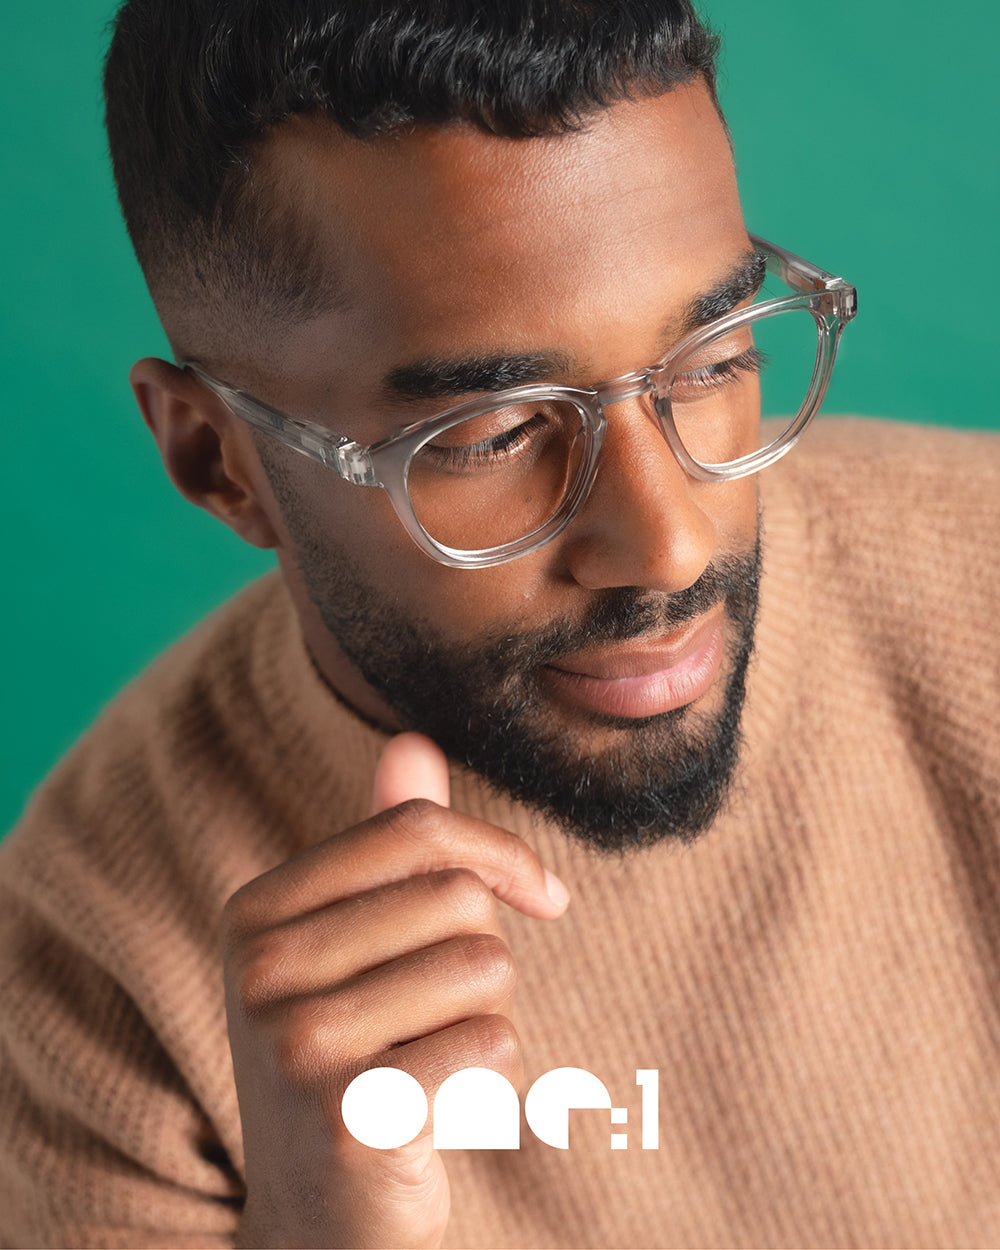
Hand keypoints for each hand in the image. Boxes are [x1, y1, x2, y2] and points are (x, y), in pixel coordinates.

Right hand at [223, 732, 569, 1248]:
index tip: (543, 897)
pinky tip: (447, 1110)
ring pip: (484, 967)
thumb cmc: (353, 1059)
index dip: (502, 854)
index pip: (417, 829)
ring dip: (491, 1016)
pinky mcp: (350, 1112)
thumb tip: (413, 740)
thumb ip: (385, 846)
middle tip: (447, 1017)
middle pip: (458, 898)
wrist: (322, 1218)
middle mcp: (259, 966)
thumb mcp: (354, 947)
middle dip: (487, 955)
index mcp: (257, 909)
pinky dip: (499, 1077)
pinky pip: (493, 1042)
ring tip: (439, 1061)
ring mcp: (295, 1040)